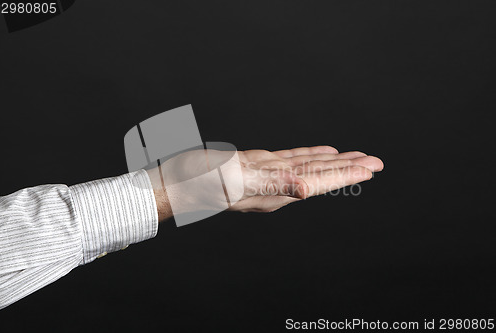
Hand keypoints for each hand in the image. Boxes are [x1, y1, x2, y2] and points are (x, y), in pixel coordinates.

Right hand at [147, 146, 383, 221]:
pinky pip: (290, 159)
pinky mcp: (255, 165)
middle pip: (319, 175)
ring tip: (356, 158)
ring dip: (333, 162)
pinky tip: (320, 152)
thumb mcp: (236, 182)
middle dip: (348, 168)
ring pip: (307, 166)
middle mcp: (274, 185)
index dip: (345, 174)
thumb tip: (304, 190)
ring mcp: (265, 175)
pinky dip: (309, 155)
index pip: (318, 182)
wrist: (174, 183)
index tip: (371, 168)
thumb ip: (272, 185)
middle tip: (377, 162)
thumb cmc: (198, 184)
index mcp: (274, 190)